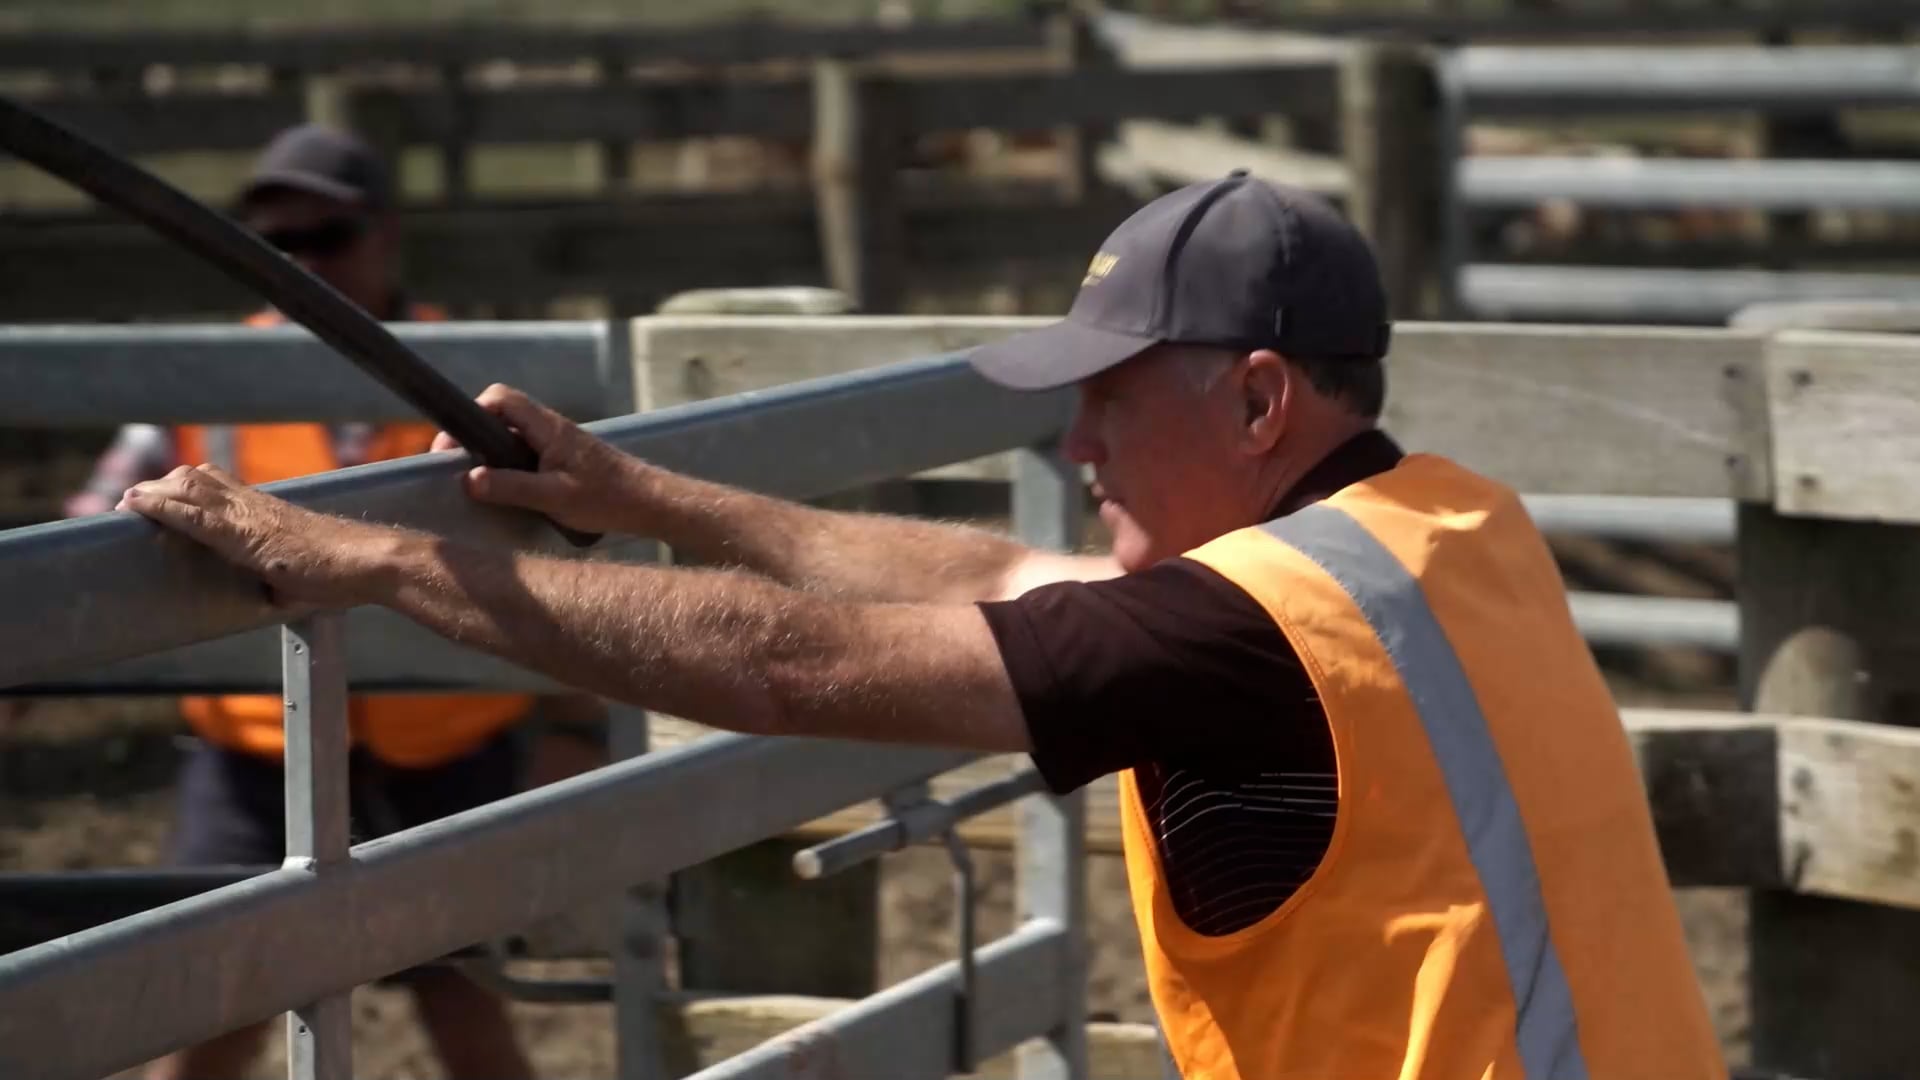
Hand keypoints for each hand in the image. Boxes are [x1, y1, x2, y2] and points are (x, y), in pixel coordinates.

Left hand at [116, 464, 392, 607]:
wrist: (367, 562)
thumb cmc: (344, 572)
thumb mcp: (303, 573)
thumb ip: (281, 577)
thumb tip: (276, 593)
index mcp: (268, 511)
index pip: (218, 483)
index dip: (184, 487)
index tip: (158, 496)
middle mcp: (255, 505)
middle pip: (196, 478)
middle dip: (161, 486)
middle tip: (134, 502)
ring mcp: (250, 516)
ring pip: (189, 487)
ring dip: (154, 493)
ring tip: (128, 504)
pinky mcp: (245, 535)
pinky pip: (194, 515)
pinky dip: (162, 508)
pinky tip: (138, 506)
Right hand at [432, 384, 645, 535]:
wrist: (650, 503)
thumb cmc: (608, 498)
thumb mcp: (554, 497)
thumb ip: (510, 487)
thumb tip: (468, 479)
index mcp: (548, 428)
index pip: (501, 398)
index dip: (472, 412)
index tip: (452, 445)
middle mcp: (552, 428)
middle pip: (502, 415)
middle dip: (475, 435)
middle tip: (457, 465)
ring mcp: (559, 443)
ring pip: (514, 436)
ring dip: (492, 453)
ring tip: (476, 480)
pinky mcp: (566, 459)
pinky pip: (528, 453)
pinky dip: (511, 465)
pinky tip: (508, 490)